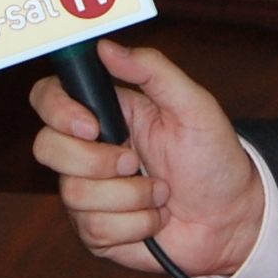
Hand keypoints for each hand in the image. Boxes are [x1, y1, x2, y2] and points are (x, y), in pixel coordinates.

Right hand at [29, 41, 264, 277]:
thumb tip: (105, 47)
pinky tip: (155, 219)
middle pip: (47, 148)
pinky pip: (94, 229)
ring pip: (74, 194)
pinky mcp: (95, 230)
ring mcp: (88, 192)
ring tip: (160, 193)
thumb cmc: (214, 158)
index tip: (92, 127)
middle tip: (137, 163)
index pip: (48, 98)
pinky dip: (135, 224)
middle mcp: (87, 150)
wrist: (230, 219)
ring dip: (131, 197)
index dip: (58, 111)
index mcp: (106, 113)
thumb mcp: (194, 105)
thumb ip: (153, 70)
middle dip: (98, 162)